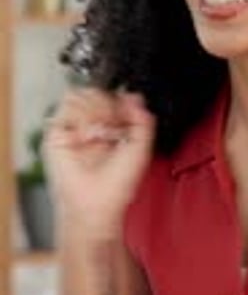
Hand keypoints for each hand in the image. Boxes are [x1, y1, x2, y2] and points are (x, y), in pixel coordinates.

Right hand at [44, 89, 155, 237]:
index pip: (113, 99)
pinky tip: (87, 134)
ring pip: (81, 95)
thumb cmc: (117, 186)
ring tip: (101, 130)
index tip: (129, 106)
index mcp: (112, 131)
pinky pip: (66, 107)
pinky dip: (80, 117)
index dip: (122, 99)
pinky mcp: (57, 133)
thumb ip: (143, 122)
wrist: (96, 202)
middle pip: (97, 92)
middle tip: (114, 122)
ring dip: (94, 109)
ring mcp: (74, 130)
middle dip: (109, 103)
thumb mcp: (141, 151)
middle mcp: (92, 129)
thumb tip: (135, 98)